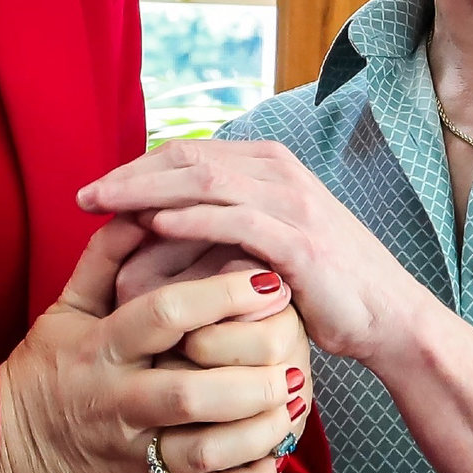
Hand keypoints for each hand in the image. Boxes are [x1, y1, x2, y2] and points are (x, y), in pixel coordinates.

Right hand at [0, 219, 305, 472]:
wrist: (3, 453)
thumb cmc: (45, 371)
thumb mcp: (66, 309)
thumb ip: (106, 258)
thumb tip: (141, 204)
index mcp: (101, 348)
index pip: (165, 314)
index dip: (220, 294)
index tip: (268, 281)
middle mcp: (117, 402)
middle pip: (192, 390)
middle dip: (251, 374)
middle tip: (292, 356)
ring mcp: (132, 454)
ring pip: (206, 450)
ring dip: (259, 430)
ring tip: (290, 404)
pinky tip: (275, 456)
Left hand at [79, 141, 438, 365]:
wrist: (390, 319)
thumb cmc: (325, 289)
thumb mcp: (270, 245)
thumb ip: (225, 226)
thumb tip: (157, 227)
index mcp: (272, 166)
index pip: (189, 153)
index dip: (137, 167)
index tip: (96, 189)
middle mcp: (280, 174)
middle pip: (188, 159)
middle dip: (129, 175)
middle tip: (82, 195)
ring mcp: (293, 204)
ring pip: (204, 182)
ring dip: (146, 191)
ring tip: (102, 204)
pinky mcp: (301, 241)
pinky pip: (236, 221)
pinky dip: (192, 218)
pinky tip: (154, 224)